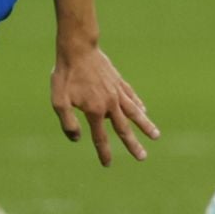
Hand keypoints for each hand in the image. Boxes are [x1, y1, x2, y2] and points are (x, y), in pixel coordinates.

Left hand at [51, 45, 158, 165]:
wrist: (78, 48)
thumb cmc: (66, 75)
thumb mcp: (59, 100)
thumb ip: (68, 122)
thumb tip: (77, 139)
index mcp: (94, 111)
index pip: (100, 137)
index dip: (104, 152)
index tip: (108, 164)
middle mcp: (109, 104)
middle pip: (123, 129)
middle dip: (133, 145)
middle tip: (142, 157)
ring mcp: (116, 92)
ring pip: (134, 112)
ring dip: (145, 125)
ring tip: (156, 136)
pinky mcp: (118, 81)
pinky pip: (131, 96)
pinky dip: (138, 105)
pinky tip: (144, 110)